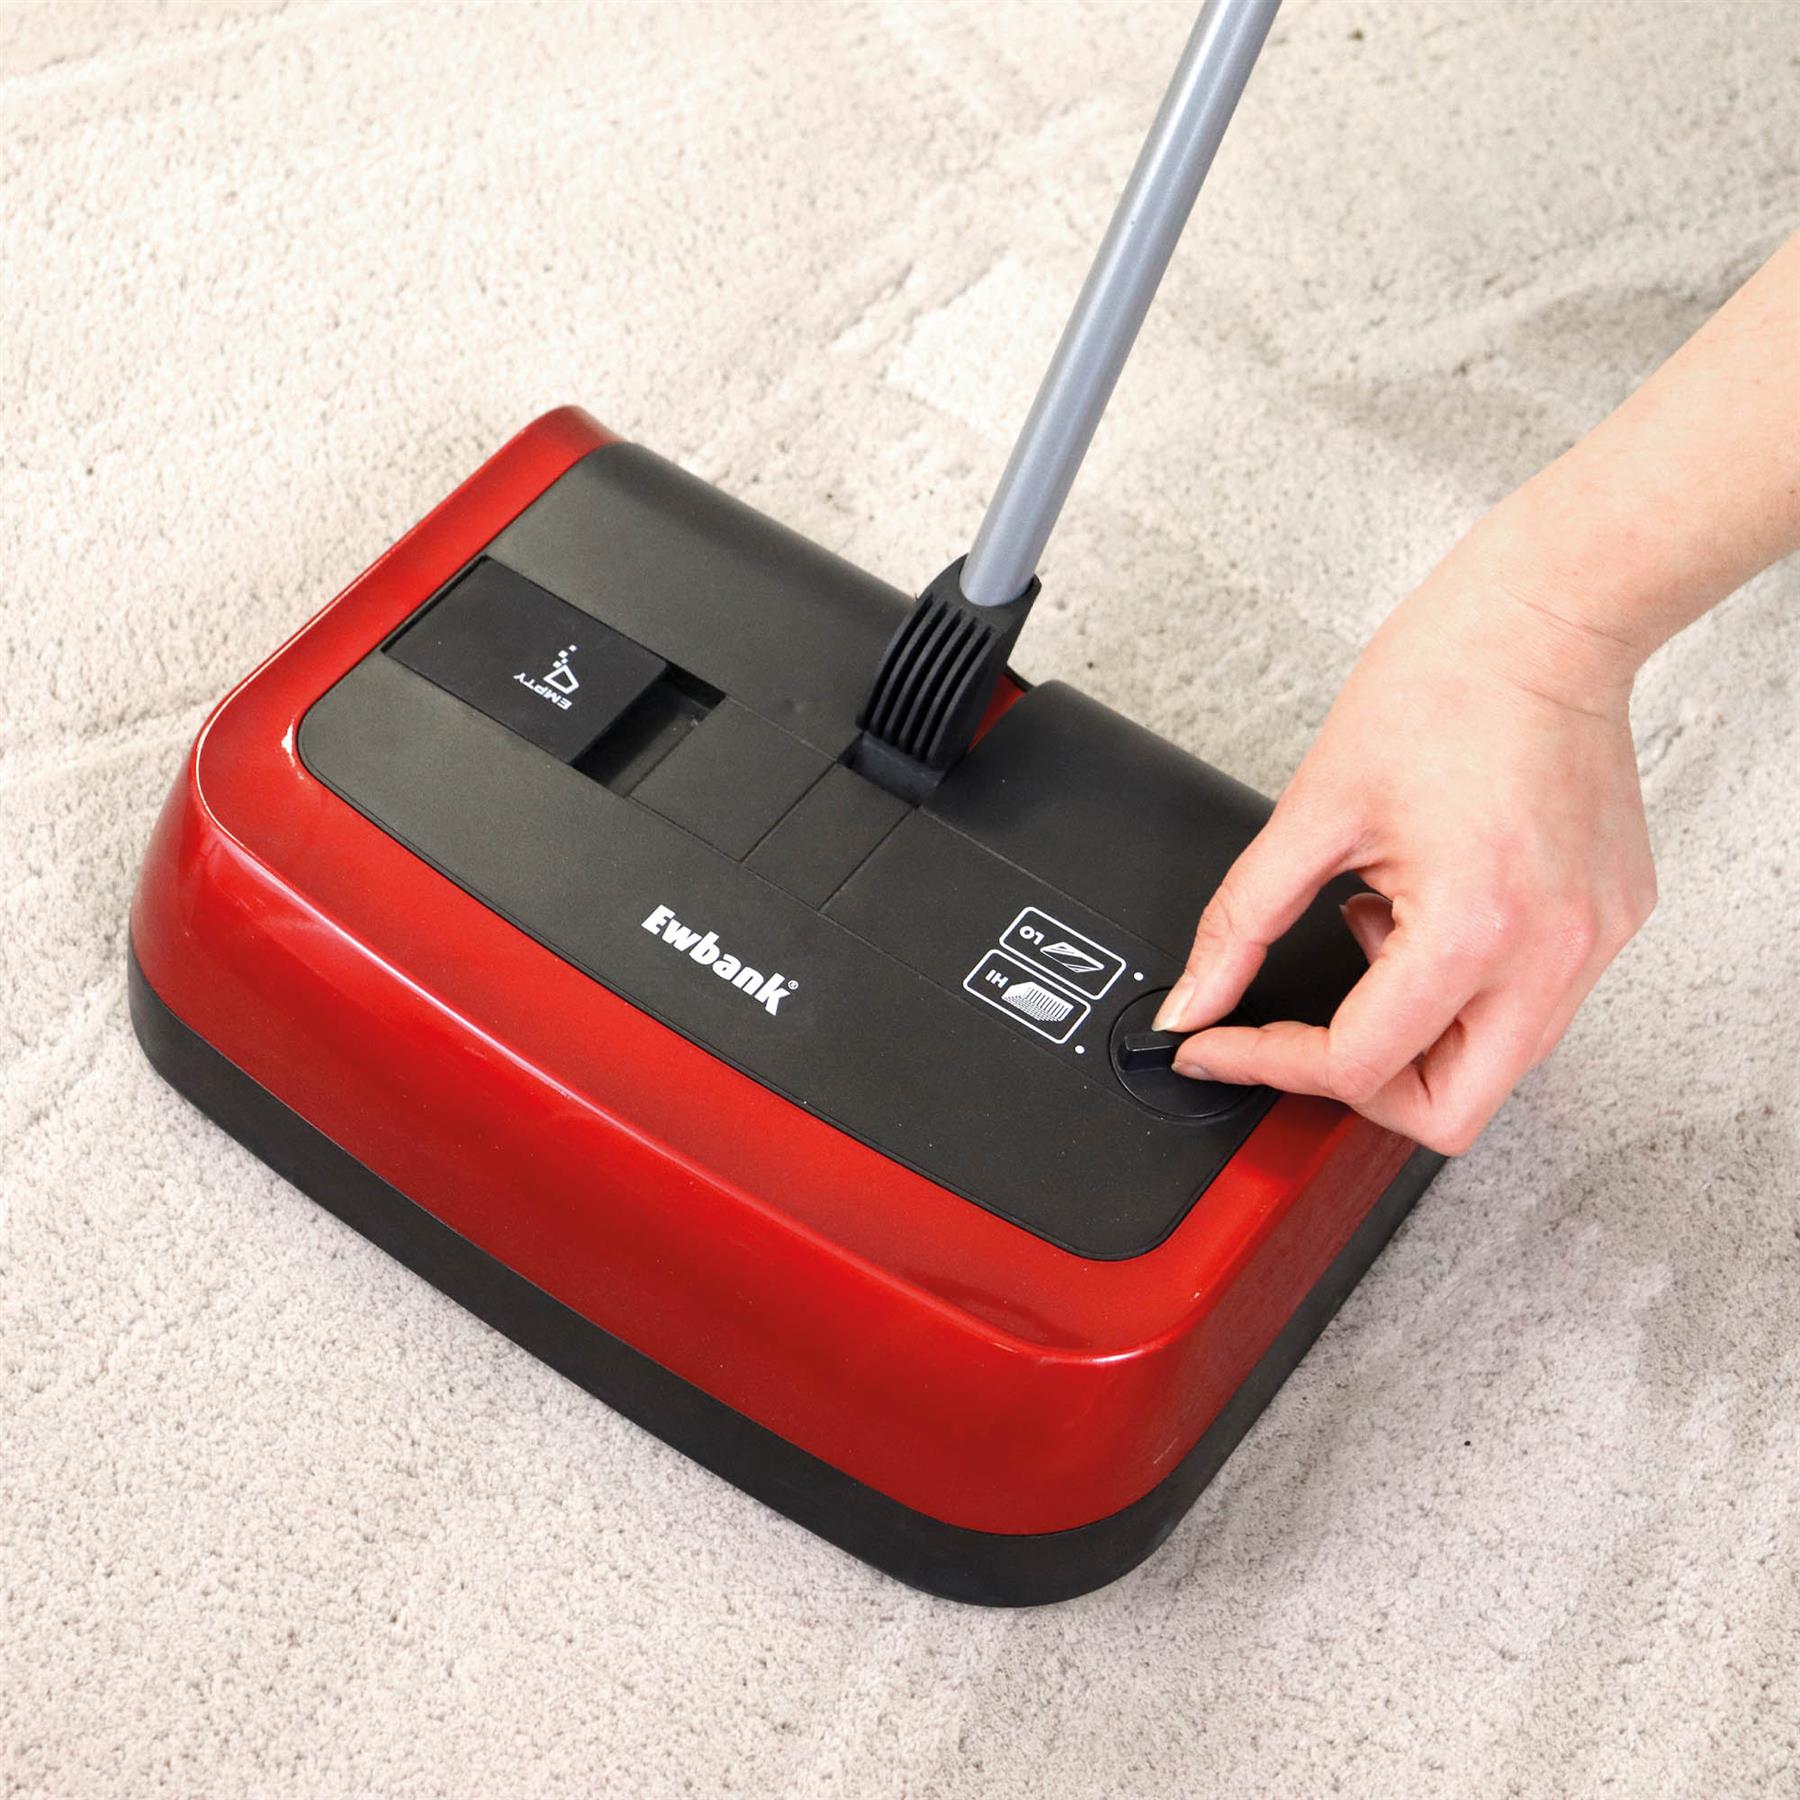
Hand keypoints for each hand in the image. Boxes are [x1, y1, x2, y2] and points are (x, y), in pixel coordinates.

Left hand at [1155, 526, 1658, 1154]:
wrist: (1542, 620)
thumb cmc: (1442, 685)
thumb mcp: (1312, 811)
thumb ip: (1241, 923)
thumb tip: (1195, 1001)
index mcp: (1475, 926)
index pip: (1360, 1064)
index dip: (1268, 1063)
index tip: (1218, 1045)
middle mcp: (1551, 953)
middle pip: (1447, 1113)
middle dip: (1358, 1088)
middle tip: (1302, 1035)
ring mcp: (1593, 945)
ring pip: (1494, 1071)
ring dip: (1410, 1038)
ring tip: (1377, 935)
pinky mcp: (1611, 924)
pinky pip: (1530, 1011)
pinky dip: (1459, 994)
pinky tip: (1425, 919)